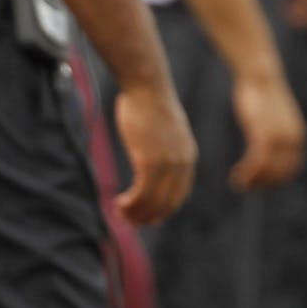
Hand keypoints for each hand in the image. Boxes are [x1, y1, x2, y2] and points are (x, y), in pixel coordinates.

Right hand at [112, 84, 197, 224]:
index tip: (146, 218)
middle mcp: (182, 163)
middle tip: (129, 221)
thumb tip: (149, 159)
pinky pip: (141, 192)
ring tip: (120, 213)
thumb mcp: (162, 131)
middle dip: (148, 217)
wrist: (147, 86)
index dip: (161, 211)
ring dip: (135, 212)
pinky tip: (118, 203)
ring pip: (153, 201)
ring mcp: (167, 163)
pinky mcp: (150, 160)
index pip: (178, 196)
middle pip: (167, 204)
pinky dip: (130, 203)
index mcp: (188, 157)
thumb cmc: (149, 104)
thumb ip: (162, 148)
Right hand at [229, 70, 306, 190]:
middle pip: (280, 175)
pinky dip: (247, 171)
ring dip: (252, 181)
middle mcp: (293, 141)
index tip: (256, 186)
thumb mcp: (273, 121)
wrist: (261, 76)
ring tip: (238, 183)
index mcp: (298, 139)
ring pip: (268, 171)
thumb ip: (275, 138)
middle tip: (244, 187)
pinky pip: (257, 160)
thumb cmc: (263, 98)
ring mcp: (279, 137)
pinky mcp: (263, 132)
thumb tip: (269, 151)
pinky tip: (237, 174)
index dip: (273, 183)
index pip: (290, 172)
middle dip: (262, 186)